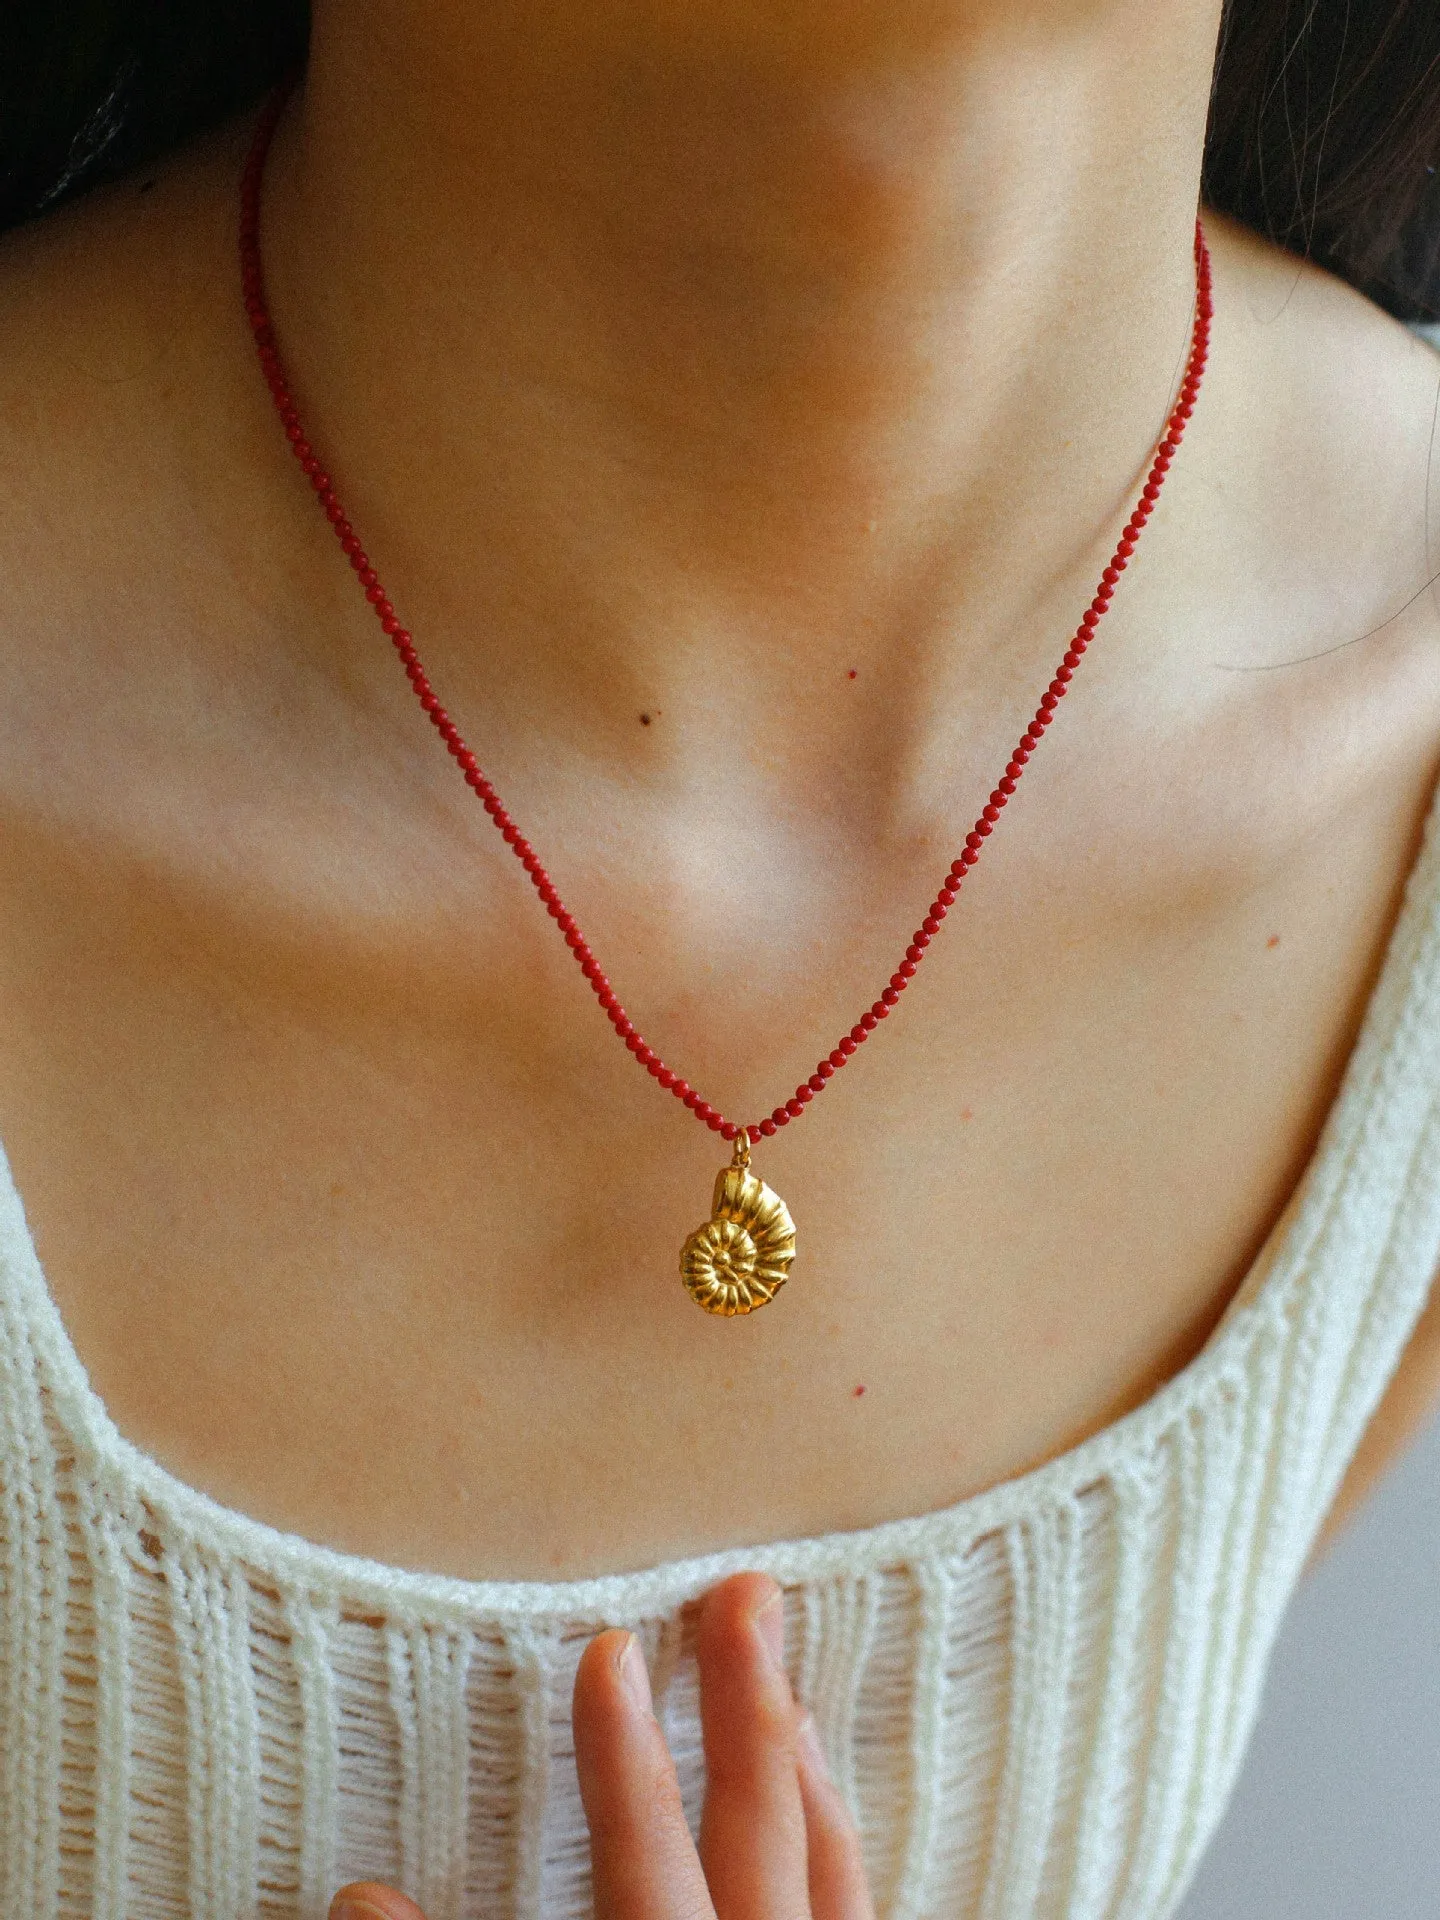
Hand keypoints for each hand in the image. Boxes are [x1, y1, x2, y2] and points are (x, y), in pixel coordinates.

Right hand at [328, 1571, 873, 1919]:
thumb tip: (358, 1894)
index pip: (645, 1868)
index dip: (625, 1761)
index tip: (611, 1649)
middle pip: (761, 1838)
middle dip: (750, 1707)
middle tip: (749, 1593)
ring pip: (828, 1876)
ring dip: (802, 1769)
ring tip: (782, 1679)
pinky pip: (855, 1915)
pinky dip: (835, 1843)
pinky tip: (818, 1798)